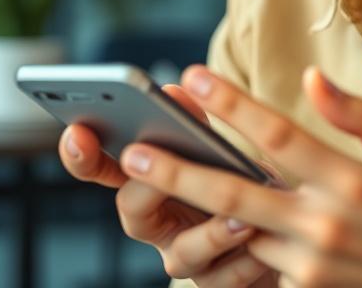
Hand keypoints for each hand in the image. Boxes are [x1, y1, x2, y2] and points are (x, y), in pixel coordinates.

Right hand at [58, 84, 273, 285]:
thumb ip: (193, 126)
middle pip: (132, 209)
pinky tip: (267, 241)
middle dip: (148, 185)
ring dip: (211, 234)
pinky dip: (247, 257)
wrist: (284, 238)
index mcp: (148, 183)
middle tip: (160, 167)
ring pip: (182, 252)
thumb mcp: (218, 152)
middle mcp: (157, 223)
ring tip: (240, 217)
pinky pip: (226, 276)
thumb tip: (173, 92)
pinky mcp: (216, 283)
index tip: (77, 131)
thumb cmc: (241, 186)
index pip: (103, 168)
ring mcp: (185, 258)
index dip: (82, 155)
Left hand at [118, 66, 361, 287]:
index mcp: (353, 183)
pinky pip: (260, 260)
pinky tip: (209, 216)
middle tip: (129, 152)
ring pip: (238, 230)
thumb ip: (360, 116)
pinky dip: (234, 238)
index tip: (193, 78)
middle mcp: (325, 226)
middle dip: (176, 171)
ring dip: (194, 206)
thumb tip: (312, 78)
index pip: (277, 136)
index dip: (231, 104)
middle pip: (234, 193)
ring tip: (152, 180)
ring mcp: (312, 265)